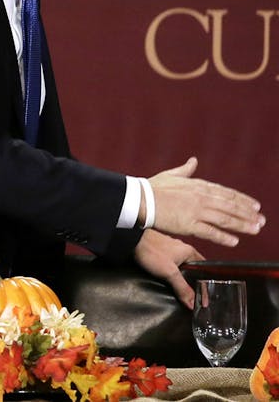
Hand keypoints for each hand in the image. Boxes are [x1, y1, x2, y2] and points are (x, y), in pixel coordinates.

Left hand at [133, 228, 201, 308]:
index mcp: (189, 251)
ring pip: (181, 266)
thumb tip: (194, 304)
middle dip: (193, 280)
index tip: (207, 293)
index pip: (205, 268)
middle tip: (195, 295)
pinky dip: (172, 272)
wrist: (131, 240)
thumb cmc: (151, 252)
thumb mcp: (169, 273)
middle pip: (193, 268)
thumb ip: (182, 288)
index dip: (206, 281)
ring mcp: (171, 249)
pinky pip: (172, 264)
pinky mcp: (161, 251)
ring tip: (183, 290)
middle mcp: (182, 249)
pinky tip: (169, 279)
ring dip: (182, 277)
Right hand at [149, 157, 264, 245]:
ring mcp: (196, 211)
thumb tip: (193, 161)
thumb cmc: (152, 187)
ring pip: (225, 219)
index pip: (226, 193)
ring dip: (242, 225)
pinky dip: (224, 237)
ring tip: (255, 230)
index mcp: (198, 186)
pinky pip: (211, 232)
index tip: (255, 206)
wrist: (139, 199)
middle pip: (230, 206)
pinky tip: (234, 241)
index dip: (242, 200)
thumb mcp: (171, 175)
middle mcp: (201, 198)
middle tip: (262, 220)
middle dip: (248, 214)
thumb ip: (185, 170)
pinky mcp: (189, 225)